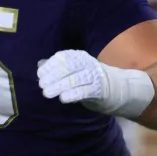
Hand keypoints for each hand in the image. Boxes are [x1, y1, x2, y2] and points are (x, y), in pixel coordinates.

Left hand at [37, 49, 155, 119]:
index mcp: (78, 57)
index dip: (49, 66)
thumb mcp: (72, 70)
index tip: (40, 75)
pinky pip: (85, 91)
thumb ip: (57, 67)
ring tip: (47, 93)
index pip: (62, 57)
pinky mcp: (99, 90)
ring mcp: (94, 76)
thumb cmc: (87, 78)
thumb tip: (40, 64)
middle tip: (42, 86)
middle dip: (52, 77)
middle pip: (67, 68)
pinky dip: (73, 94)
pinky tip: (63, 98)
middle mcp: (87, 63)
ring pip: (75, 79)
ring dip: (59, 86)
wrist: (117, 88)